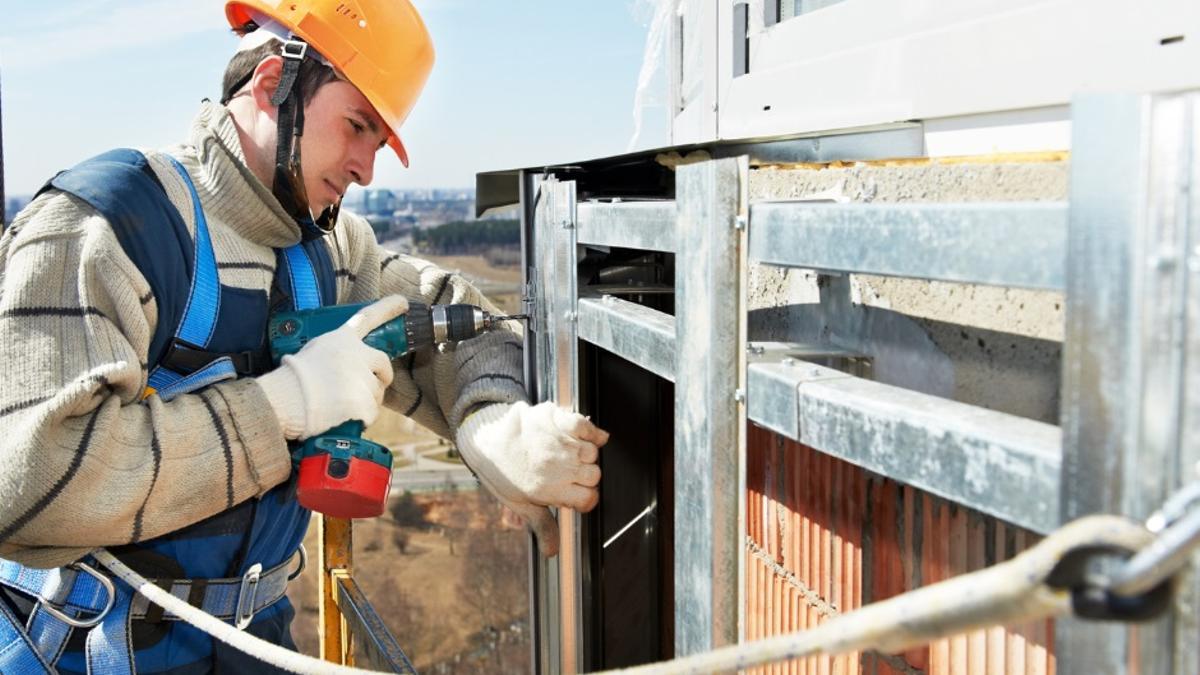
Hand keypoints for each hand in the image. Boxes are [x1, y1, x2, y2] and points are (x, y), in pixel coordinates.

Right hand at [257, 296, 408, 439]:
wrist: (285, 400)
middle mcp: (357, 355)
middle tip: (370, 387)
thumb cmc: (292, 379)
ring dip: (365, 401)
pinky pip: (371, 413)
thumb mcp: (313, 351)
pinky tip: (343, 417)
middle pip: (383, 363)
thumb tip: (347, 365)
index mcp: (342, 340)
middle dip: (382, 376)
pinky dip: (361, 418)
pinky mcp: (364, 401)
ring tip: (340, 405)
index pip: (368, 318)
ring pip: (376, 392)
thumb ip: (336, 353)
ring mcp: (362, 378)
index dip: (387, 308)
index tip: (403, 302)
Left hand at [455, 401, 609, 555]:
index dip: (585, 499)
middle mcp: (558, 467)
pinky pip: (586, 426)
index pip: (588, 499)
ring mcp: (560, 443)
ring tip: (567, 454)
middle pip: (594, 476)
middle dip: (584, 476)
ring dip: (585, 454)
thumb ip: (542, 526)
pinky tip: (583, 436)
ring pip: (592, 453)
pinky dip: (590, 431)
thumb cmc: (502, 474)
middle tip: (567, 473)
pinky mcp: (557, 420)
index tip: (576, 494)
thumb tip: (553, 553)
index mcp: (550, 490)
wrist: (486, 441)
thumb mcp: (520, 504)